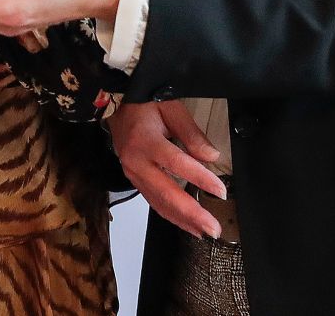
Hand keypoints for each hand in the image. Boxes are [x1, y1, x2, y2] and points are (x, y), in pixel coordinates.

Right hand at [110, 100, 225, 239]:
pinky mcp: (133, 179)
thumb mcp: (171, 108)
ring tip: (203, 231)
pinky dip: (170, 214)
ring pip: (158, 202)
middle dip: (191, 213)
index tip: (219, 190)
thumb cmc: (143, 103)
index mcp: (145, 140)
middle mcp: (136, 161)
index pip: (176, 163)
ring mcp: (132, 173)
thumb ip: (191, 133)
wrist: (115, 104)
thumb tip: (211, 156)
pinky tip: (186, 222)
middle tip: (213, 227)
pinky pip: (152, 201)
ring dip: (182, 220)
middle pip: (166, 192)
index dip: (200, 178)